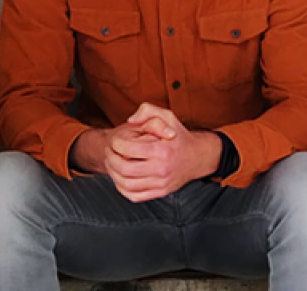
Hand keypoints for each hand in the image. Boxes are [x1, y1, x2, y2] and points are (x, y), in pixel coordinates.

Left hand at [102, 103, 220, 202]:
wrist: (197, 157)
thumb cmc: (179, 137)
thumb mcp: (167, 116)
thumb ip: (148, 111)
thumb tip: (130, 120)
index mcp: (162, 150)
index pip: (128, 149)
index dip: (115, 144)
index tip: (114, 140)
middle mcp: (161, 168)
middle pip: (124, 168)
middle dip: (110, 158)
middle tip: (109, 151)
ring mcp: (161, 183)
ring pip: (126, 184)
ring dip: (113, 173)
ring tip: (112, 163)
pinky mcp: (160, 192)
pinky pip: (134, 195)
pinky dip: (122, 188)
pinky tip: (120, 177)